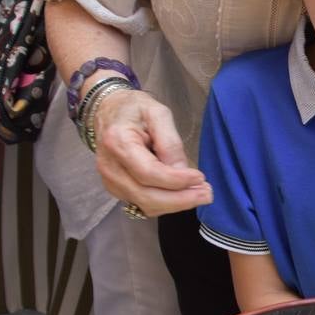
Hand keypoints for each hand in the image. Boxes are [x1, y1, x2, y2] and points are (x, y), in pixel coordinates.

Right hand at [94, 89, 213, 215]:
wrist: (107, 112)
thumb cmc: (133, 109)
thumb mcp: (157, 113)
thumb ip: (170, 142)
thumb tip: (182, 170)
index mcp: (118, 143)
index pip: (149, 173)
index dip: (176, 180)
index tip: (200, 178)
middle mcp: (110, 167)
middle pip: (147, 196)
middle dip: (180, 200)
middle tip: (207, 194)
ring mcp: (110, 181)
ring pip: (146, 205)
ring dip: (175, 204)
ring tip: (200, 194)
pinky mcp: (116, 189)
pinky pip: (142, 205)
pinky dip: (165, 204)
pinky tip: (182, 194)